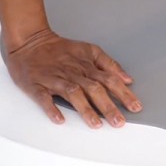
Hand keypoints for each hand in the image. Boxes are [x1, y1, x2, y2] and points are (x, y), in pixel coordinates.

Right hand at [4, 28, 141, 127]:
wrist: (30, 41)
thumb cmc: (60, 49)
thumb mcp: (88, 50)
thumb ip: (109, 64)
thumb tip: (127, 79)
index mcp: (87, 66)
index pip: (110, 80)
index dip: (124, 94)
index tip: (135, 107)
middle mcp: (74, 73)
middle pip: (95, 89)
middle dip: (108, 106)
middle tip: (119, 122)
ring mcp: (55, 79)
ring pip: (73, 94)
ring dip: (85, 109)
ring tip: (96, 124)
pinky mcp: (37, 85)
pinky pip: (44, 98)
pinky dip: (51, 108)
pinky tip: (60, 119)